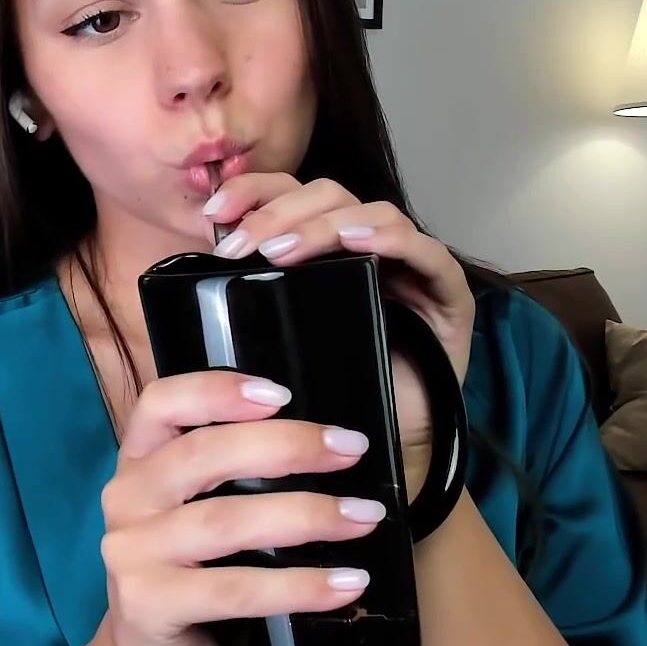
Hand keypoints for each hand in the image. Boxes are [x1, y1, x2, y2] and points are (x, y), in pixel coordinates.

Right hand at [88, 369, 388, 645]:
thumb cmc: (191, 581)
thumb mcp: (196, 517)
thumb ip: (232, 477)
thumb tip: (329, 444)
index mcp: (137, 465)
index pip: (161, 404)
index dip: (216, 390)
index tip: (281, 394)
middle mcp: (126, 500)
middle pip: (203, 455)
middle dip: (286, 446)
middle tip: (350, 450)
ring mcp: (131, 554)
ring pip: (226, 522)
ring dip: (306, 515)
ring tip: (364, 517)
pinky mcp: (149, 606)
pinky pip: (234, 590)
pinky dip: (297, 586)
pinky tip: (345, 584)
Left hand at [200, 175, 476, 490]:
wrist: (377, 452)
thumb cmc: (326, 394)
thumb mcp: (276, 339)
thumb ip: (252, 297)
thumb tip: (200, 268)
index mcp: (325, 249)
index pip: (290, 196)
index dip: (253, 193)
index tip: (213, 214)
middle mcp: (368, 247)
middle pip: (326, 195)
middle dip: (277, 212)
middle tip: (242, 246)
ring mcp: (409, 265)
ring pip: (368, 212)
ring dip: (320, 225)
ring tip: (281, 252)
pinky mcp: (446, 291)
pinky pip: (424, 249)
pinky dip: (388, 238)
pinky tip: (355, 242)